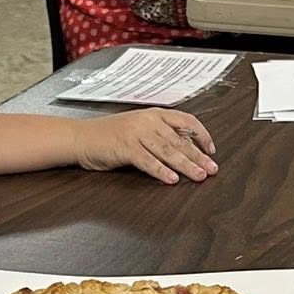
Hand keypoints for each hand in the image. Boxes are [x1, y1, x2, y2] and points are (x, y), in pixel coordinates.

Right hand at [78, 109, 218, 183]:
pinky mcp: (125, 148)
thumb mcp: (138, 129)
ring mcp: (136, 134)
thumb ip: (160, 135)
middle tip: (212, 169)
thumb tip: (185, 149)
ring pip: (168, 151)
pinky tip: (171, 179)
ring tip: (198, 175)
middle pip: (179, 139)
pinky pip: (148, 161)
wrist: (81, 137)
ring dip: (185, 165)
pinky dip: (161, 171)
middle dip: (198, 156)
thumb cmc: (109, 135)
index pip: (186, 121)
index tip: (211, 150)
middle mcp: (148, 121)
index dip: (201, 135)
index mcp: (154, 114)